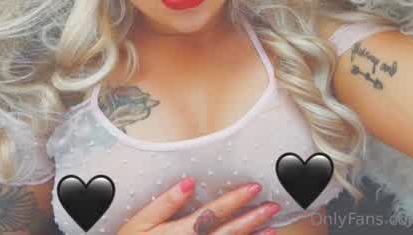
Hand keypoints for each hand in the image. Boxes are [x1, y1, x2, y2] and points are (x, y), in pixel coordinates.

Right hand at [116, 177, 278, 234]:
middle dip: (253, 219)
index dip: (236, 200)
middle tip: (273, 207)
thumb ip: (165, 203)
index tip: (254, 188)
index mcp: (181, 232)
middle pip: (229, 232)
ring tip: (272, 229)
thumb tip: (189, 182)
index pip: (214, 212)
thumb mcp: (139, 223)